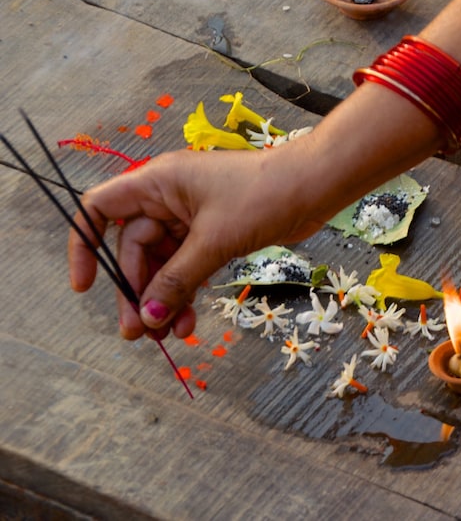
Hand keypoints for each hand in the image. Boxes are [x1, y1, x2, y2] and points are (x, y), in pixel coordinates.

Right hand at [68, 146, 326, 339]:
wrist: (316, 186)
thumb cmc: (264, 196)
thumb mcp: (214, 241)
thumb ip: (177, 280)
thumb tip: (148, 317)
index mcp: (156, 183)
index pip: (99, 210)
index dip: (84, 246)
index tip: (85, 287)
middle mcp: (168, 197)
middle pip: (133, 249)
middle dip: (136, 291)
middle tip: (138, 333)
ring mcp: (192, 216)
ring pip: (163, 263)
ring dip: (163, 299)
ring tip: (168, 338)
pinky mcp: (215, 232)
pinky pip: (189, 266)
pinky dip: (187, 292)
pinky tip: (188, 322)